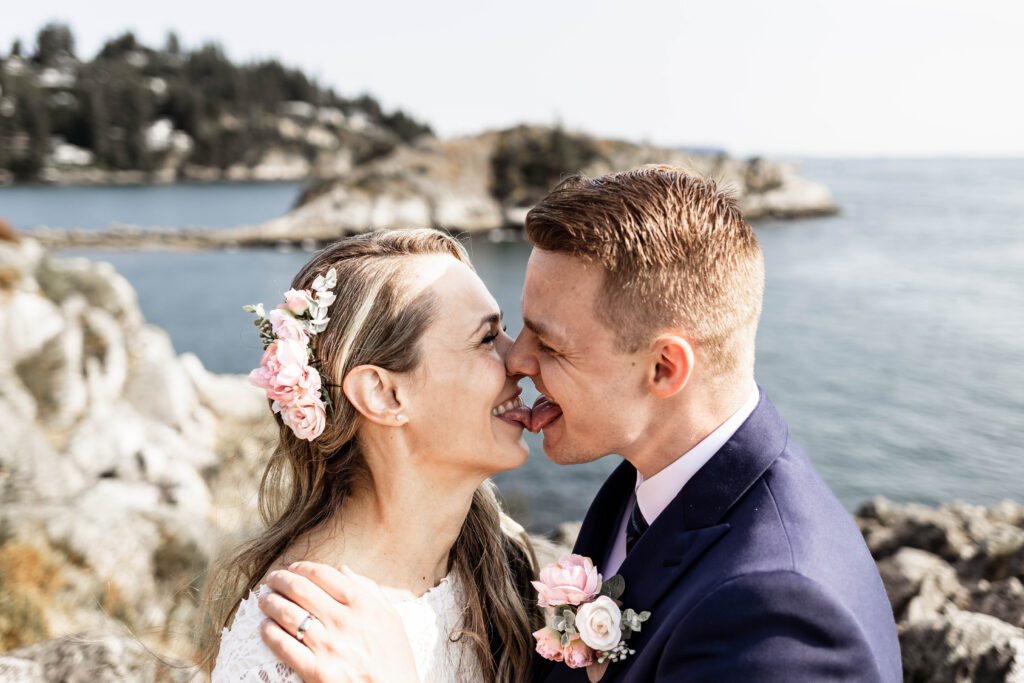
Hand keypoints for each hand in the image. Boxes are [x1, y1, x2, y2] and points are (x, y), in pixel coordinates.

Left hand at [259, 562, 419, 682]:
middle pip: (300, 589)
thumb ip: (369, 590)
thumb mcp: (391, 618)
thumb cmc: (394, 658)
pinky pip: (284, 646)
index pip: (323, 574)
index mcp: (363, 604)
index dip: (302, 567)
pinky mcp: (316, 671)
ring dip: (270, 603)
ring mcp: (328, 646)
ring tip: (264, 600)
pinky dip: (270, 633)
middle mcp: (344, 621)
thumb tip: (342, 570)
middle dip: (280, 580)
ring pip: (288, 614)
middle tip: (272, 580)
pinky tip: (265, 627)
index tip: (293, 568)